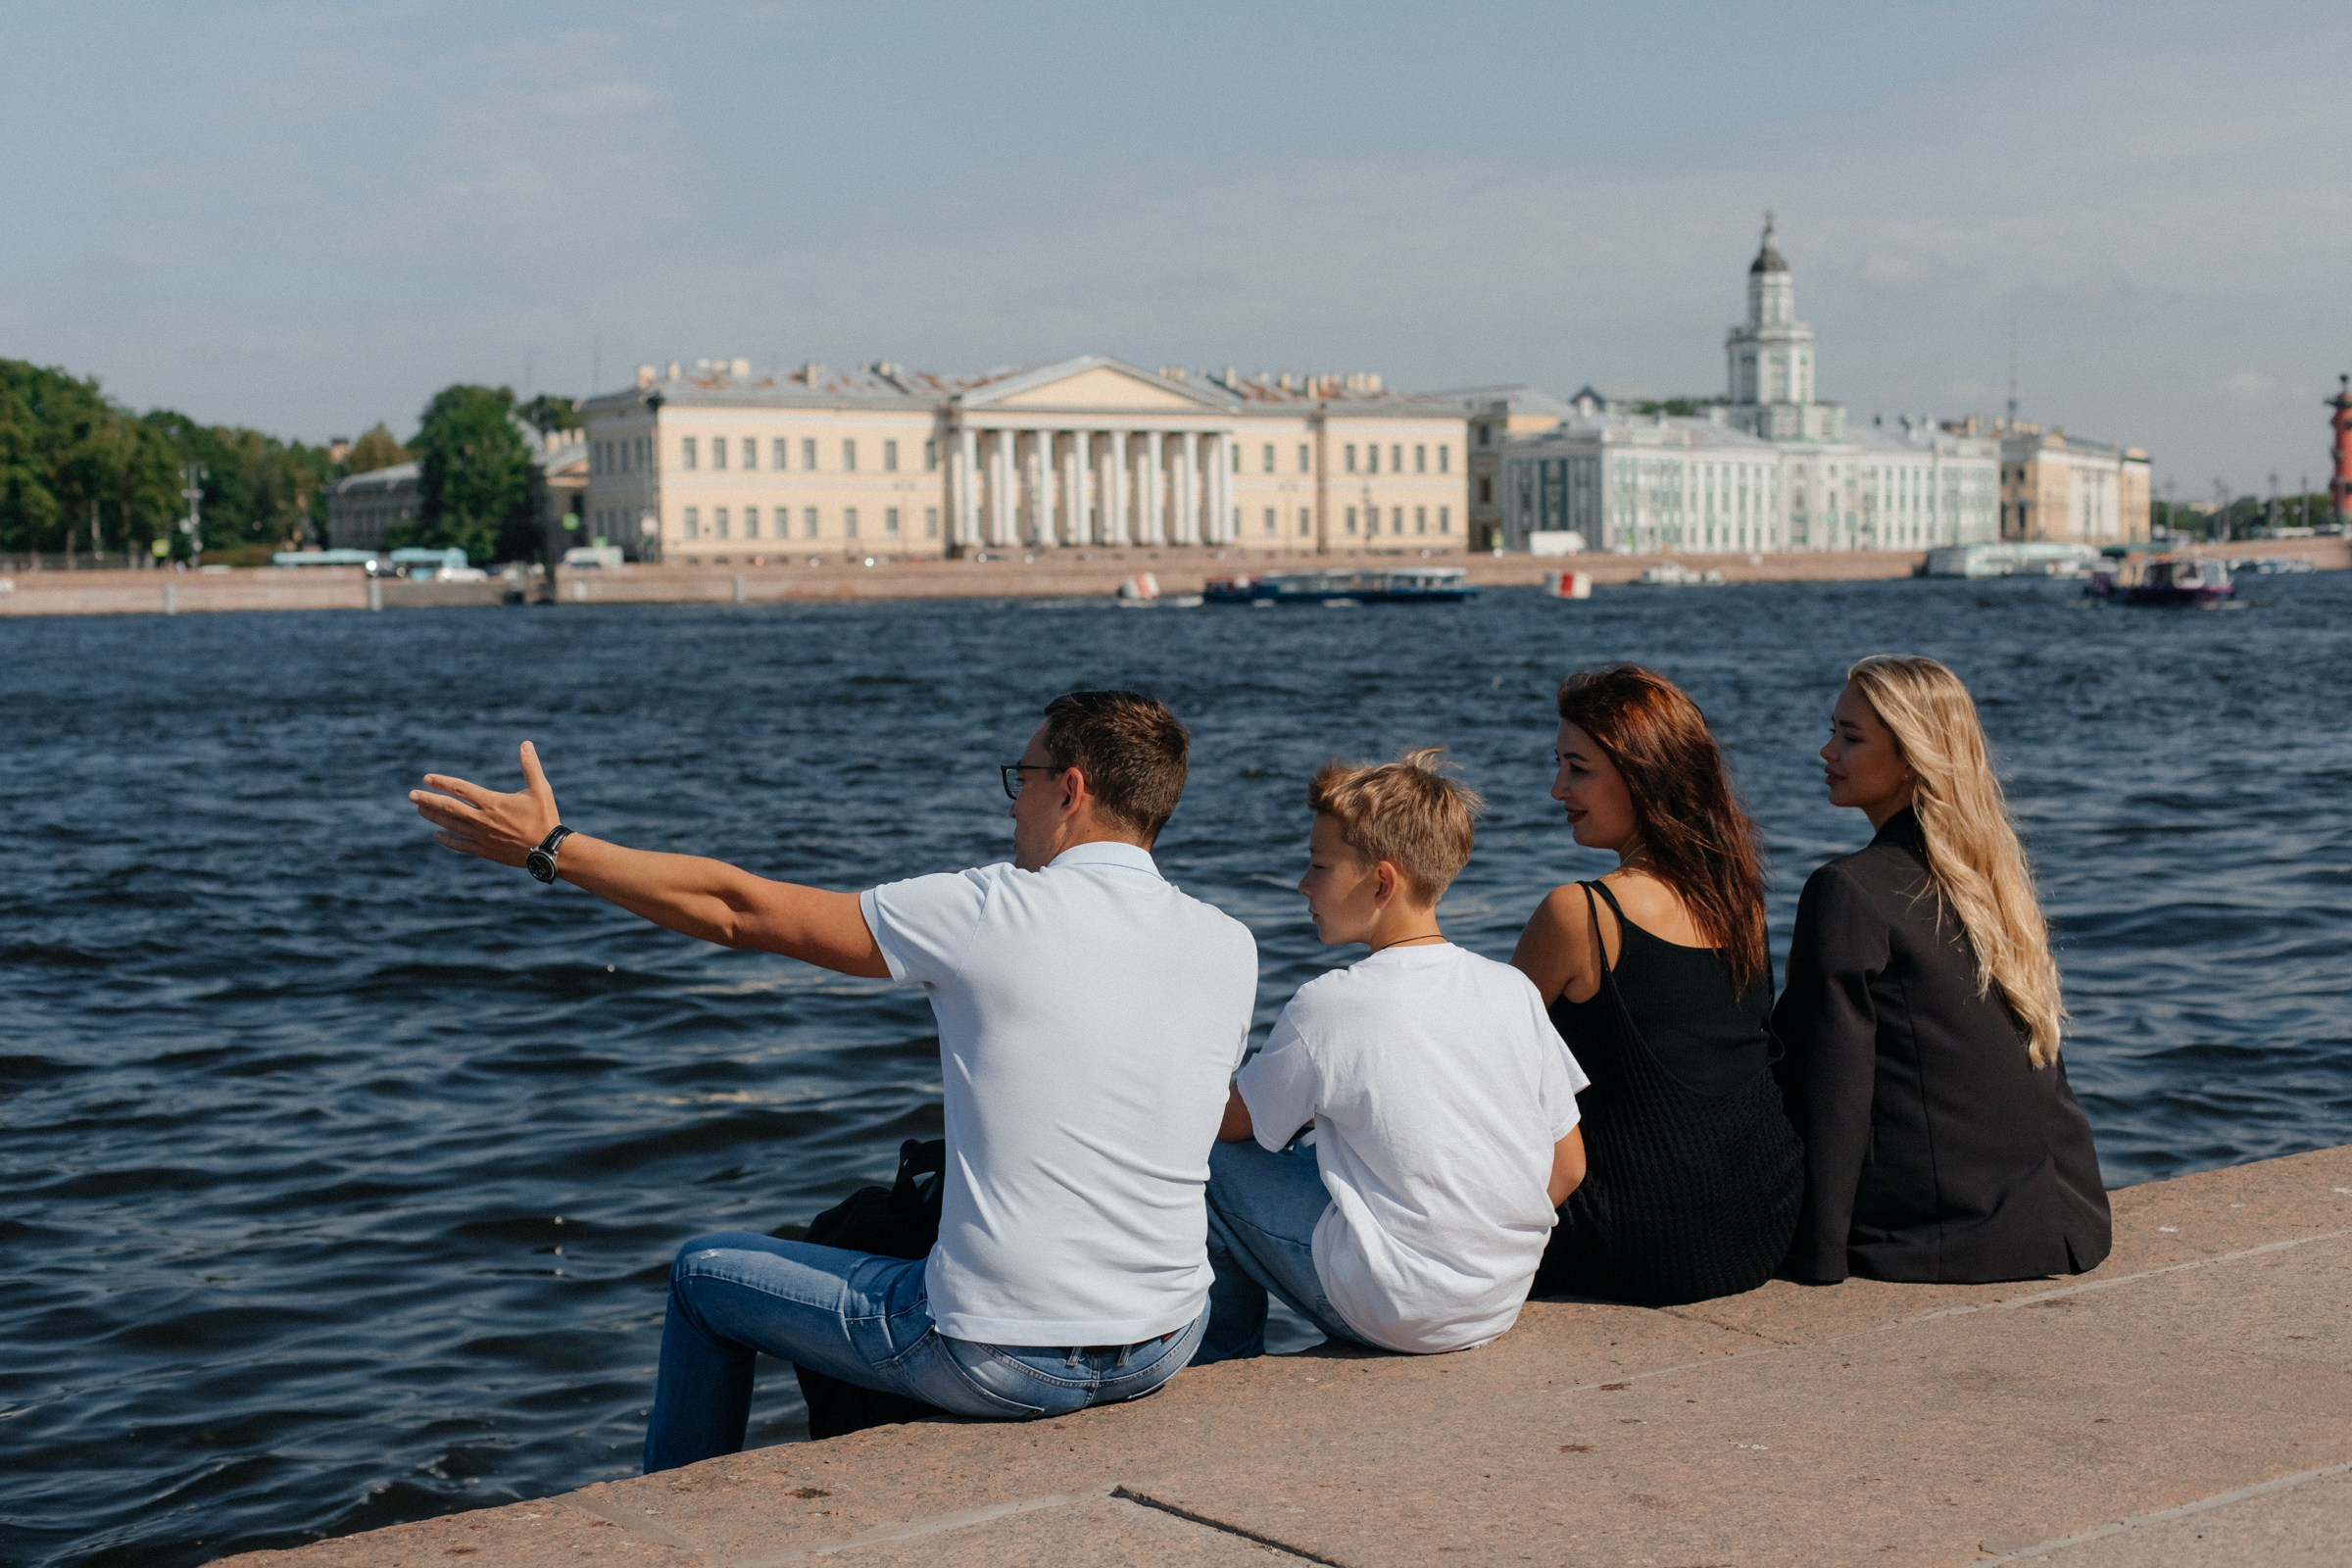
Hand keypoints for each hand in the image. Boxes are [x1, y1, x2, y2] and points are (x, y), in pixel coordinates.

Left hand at [410, 742, 560, 868]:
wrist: (549, 850)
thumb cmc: (545, 817)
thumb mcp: (541, 789)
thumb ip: (530, 766)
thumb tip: (525, 744)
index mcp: (494, 802)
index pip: (461, 789)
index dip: (442, 783)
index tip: (427, 778)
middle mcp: (483, 819)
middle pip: (449, 808)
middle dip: (428, 800)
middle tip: (411, 795)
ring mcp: (482, 836)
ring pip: (451, 825)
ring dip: (433, 816)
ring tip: (419, 809)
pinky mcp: (485, 850)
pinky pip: (460, 845)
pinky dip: (447, 839)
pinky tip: (436, 835)